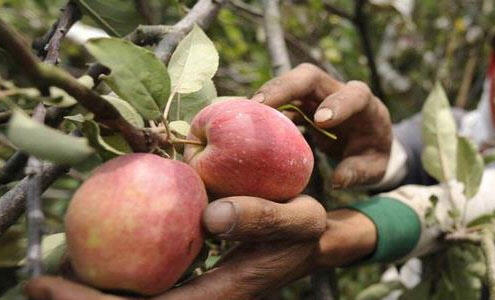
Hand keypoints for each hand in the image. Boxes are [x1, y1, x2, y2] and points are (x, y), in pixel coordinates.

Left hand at [25, 196, 375, 299]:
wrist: (313, 241)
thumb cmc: (305, 228)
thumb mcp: (298, 219)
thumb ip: (262, 217)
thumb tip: (211, 215)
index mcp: (222, 295)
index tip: (46, 283)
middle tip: (38, 283)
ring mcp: (197, 295)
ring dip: (95, 296)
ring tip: (57, 275)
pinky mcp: (194, 282)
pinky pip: (147, 287)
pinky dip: (117, 278)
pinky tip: (101, 257)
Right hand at [251, 63, 392, 187]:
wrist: (366, 141)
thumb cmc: (372, 153)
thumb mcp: (374, 167)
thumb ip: (358, 172)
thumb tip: (338, 181)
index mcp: (366, 105)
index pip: (354, 95)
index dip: (337, 104)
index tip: (321, 120)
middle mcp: (338, 90)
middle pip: (310, 76)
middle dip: (285, 87)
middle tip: (260, 104)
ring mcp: (317, 94)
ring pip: (290, 83)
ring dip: (268, 95)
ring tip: (246, 111)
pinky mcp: (301, 102)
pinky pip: (280, 99)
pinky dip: (264, 107)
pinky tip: (246, 119)